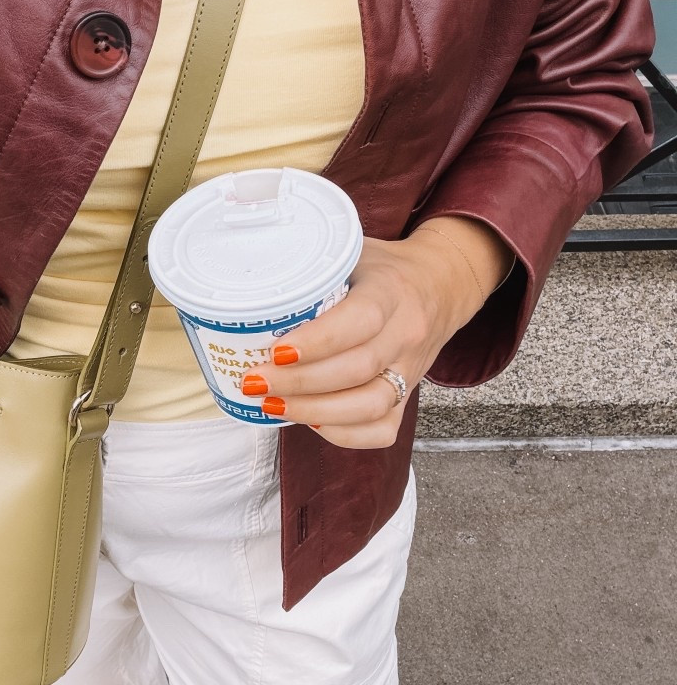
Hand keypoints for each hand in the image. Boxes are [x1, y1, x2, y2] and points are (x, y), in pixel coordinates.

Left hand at [239, 218, 509, 448]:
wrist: (440, 285)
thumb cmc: (382, 268)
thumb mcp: (352, 251)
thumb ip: (311, 265)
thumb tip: (245, 279)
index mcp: (391, 291)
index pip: (359, 321)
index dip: (316, 342)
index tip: (275, 350)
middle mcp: (406, 334)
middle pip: (357, 370)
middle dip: (298, 382)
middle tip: (254, 380)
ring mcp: (410, 370)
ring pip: (370, 406)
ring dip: (314, 411)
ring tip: (271, 404)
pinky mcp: (408, 396)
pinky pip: (382, 430)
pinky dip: (343, 434)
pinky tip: (309, 420)